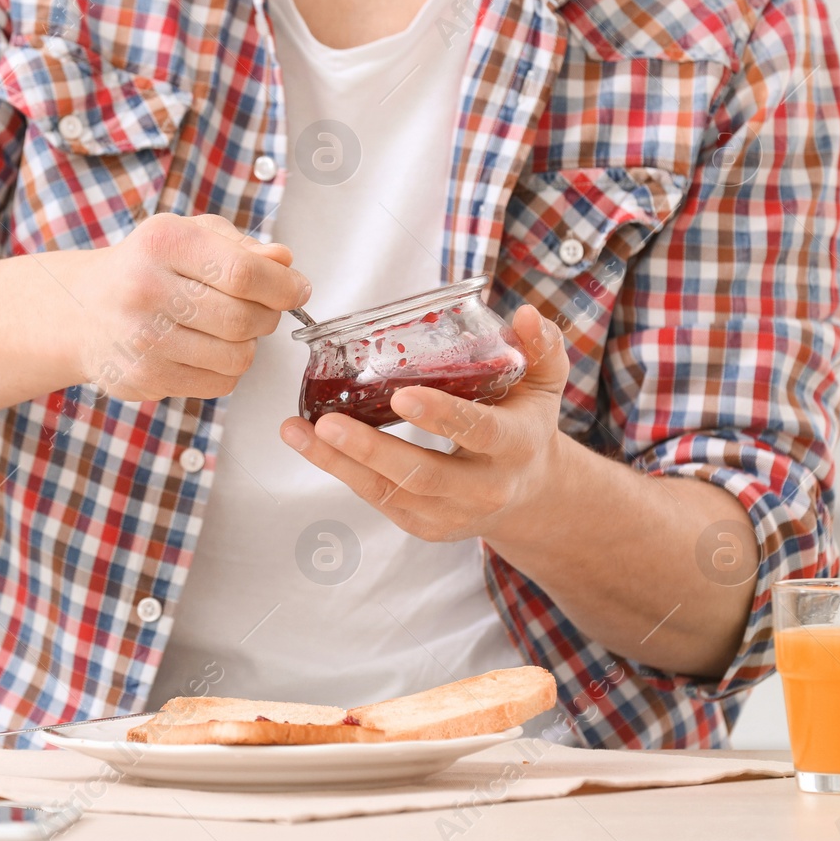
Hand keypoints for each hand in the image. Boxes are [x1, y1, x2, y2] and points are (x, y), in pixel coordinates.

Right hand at [61, 213, 311, 401]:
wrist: (81, 310)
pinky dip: (225, 370)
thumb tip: (286, 264)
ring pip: (237, 358)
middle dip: (267, 317)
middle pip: (244, 319)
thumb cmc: (146, 267)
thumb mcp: (189, 236)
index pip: (244, 273)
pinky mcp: (144, 378)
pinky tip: (204, 351)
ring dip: (246, 346)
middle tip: (260, 310)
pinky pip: (218, 384)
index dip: (284, 287)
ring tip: (226, 330)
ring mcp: (143, 340)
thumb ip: (242, 247)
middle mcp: (146, 290)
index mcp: (163, 243)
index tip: (297, 290)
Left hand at [278, 304, 570, 543]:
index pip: (480, 432)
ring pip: (389, 491)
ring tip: (297, 431)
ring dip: (338, 462)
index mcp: (516, 446)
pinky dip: (340, 471)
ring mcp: (451, 513)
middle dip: (371, 450)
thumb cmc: (524, 425)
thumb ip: (540, 346)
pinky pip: (377, 499)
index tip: (403, 395)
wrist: (529, 493)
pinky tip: (309, 444)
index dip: (441, 416)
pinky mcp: (423, 525)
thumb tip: (523, 314)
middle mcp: (485, 487)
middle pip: (423, 474)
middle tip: (329, 422)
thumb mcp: (542, 383)